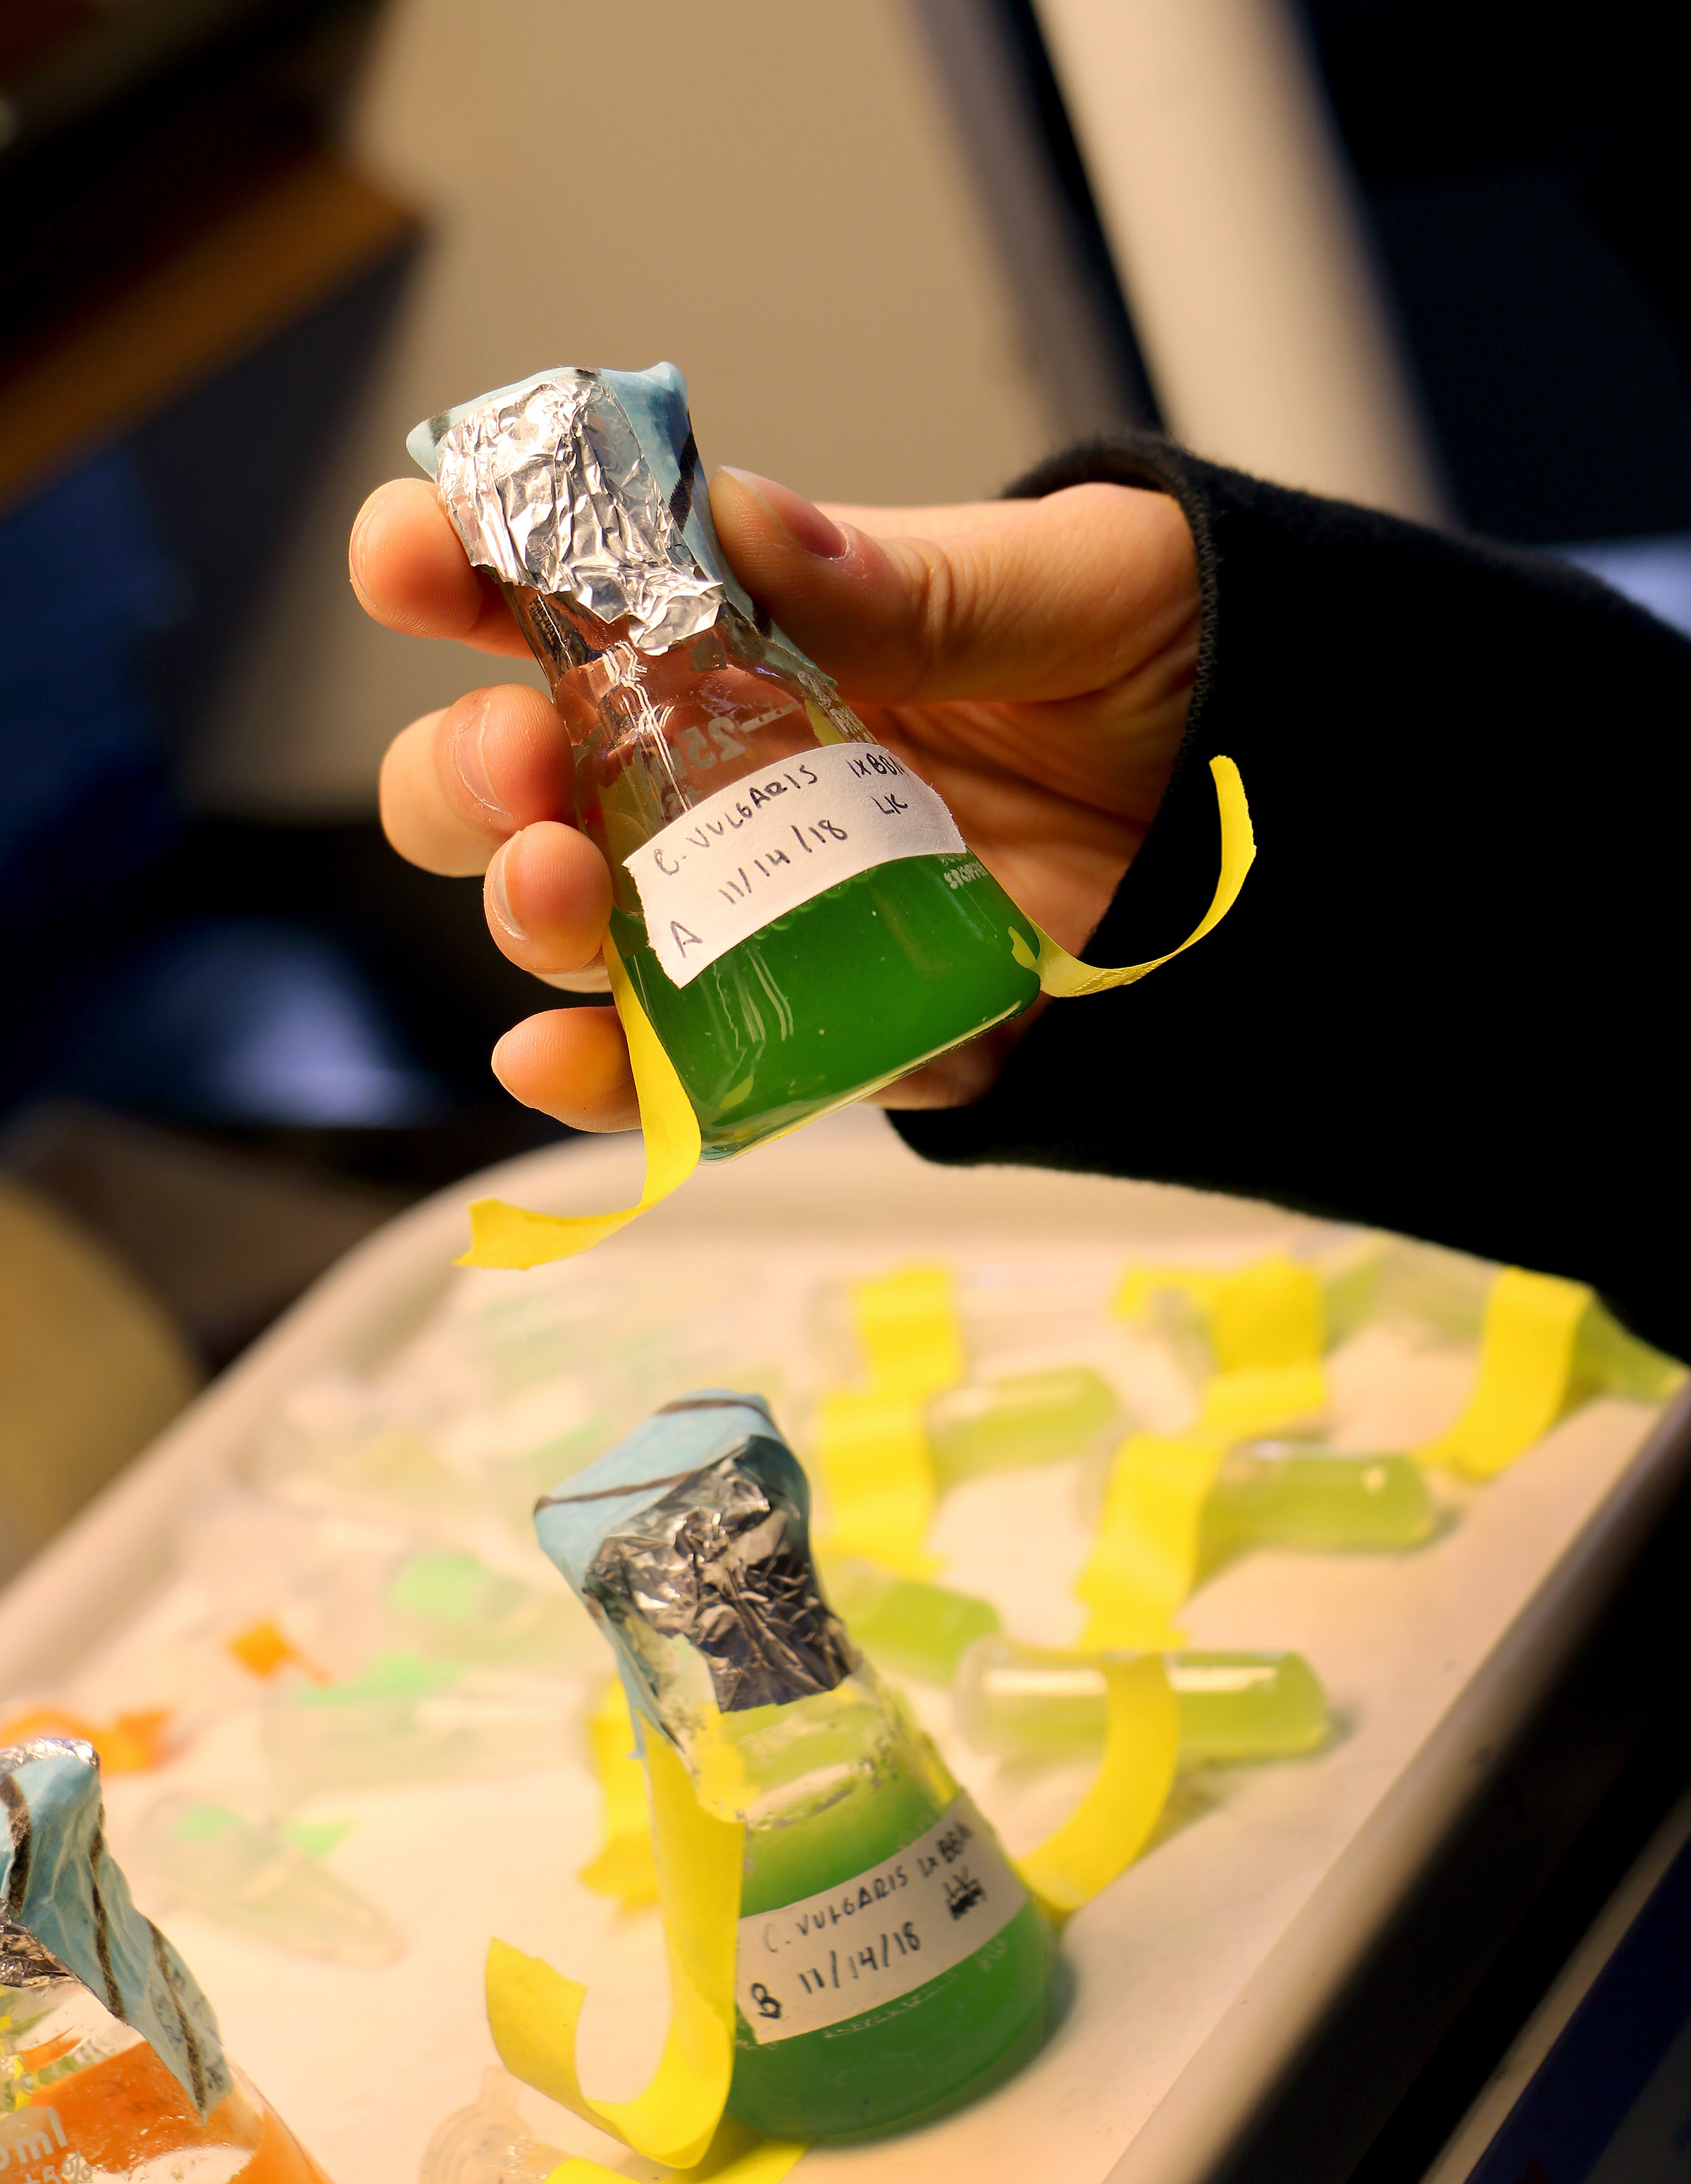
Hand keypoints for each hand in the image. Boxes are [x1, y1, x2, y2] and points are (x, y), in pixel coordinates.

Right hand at [352, 467, 1197, 1131]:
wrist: (1310, 823)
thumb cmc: (1192, 667)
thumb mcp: (1080, 591)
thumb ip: (920, 583)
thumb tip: (752, 532)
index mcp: (764, 628)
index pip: (570, 588)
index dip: (469, 566)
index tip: (424, 560)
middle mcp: (734, 771)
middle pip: (527, 777)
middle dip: (476, 769)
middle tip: (526, 755)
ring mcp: (773, 910)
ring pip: (588, 928)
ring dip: (537, 916)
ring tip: (564, 891)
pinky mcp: (841, 1030)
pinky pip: (704, 1068)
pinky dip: (620, 1081)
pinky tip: (554, 1062)